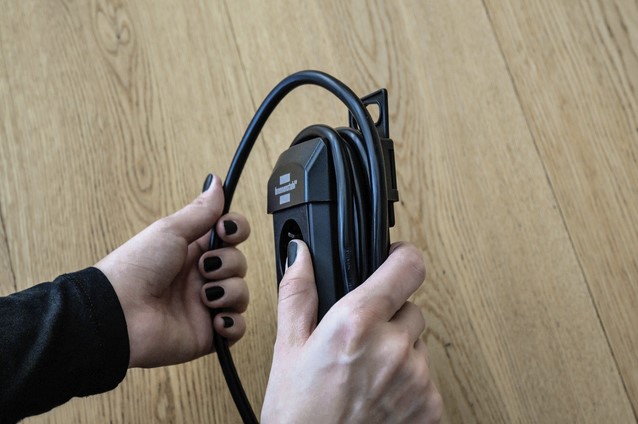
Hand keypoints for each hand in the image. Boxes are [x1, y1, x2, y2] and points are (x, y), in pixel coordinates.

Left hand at [95, 175, 250, 367]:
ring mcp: (205, 306)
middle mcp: (201, 277)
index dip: (236, 231)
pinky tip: (215, 318)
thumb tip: (216, 181)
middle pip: (239, 263)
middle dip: (228, 263)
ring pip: (241, 294)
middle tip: (203, 268)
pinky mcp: (208, 334)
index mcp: (192, 251)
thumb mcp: (170, 230)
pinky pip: (237, 327)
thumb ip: (201, 210)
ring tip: (204, 296)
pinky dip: (232, 323)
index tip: (226, 230)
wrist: (119, 314)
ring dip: (228, 291)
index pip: (231, 237)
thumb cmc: (136, 268)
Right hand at [262, 241, 441, 422]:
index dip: (401, 258)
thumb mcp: (287, 348)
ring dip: (399, 351)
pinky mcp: (432, 406)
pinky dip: (407, 381)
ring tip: (364, 375)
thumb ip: (298, 292)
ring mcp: (417, 379)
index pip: (409, 266)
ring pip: (418, 344)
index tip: (393, 262)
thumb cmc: (298, 415)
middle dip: (390, 317)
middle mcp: (393, 347)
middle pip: (412, 308)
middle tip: (359, 341)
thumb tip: (301, 255)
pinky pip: (426, 377)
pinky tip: (378, 396)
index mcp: (356, 323)